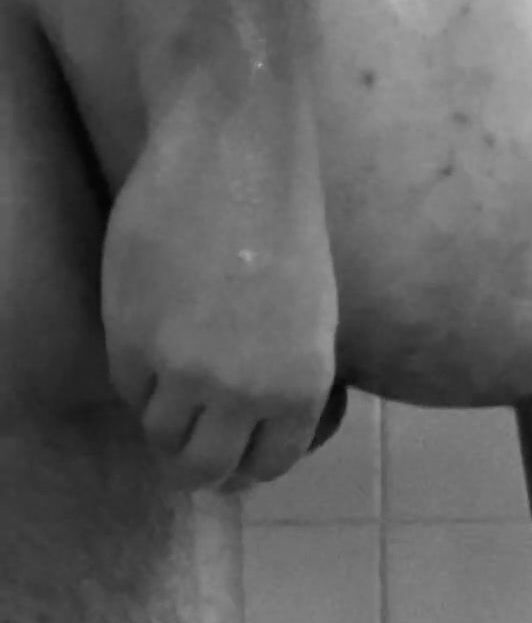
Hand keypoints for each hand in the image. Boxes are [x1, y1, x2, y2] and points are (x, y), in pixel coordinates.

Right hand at [100, 71, 338, 491]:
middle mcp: (242, 392)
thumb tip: (252, 431)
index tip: (231, 458)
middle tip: (187, 449)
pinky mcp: (131, 338)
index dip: (245, 467)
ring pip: (159, 434)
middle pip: (203, 468)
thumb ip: (285, 382)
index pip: (267, 464)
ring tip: (172, 387)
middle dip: (197, 467)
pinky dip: (137, 379)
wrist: (235, 155)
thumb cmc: (287, 226)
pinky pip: (128, 388)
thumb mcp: (313, 320)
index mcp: (300, 388)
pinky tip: (151, 346)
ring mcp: (182, 369)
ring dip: (164, 419)